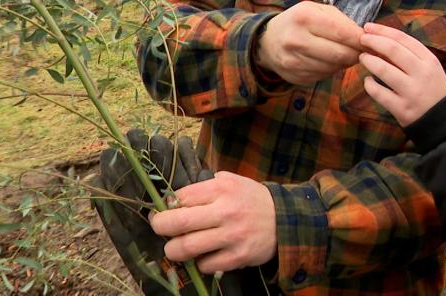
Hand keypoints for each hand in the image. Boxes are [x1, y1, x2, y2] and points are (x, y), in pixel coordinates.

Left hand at [150, 171, 277, 273]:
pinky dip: (199, 262)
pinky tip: (203, 255)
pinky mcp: (238, 256)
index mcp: (222, 188)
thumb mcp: (231, 181)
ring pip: (187, 248)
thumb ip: (205, 186)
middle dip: (160, 226)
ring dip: (174, 249)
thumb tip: (173, 199)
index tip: (161, 210)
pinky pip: (205, 264)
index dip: (165, 205)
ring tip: (175, 247)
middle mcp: (226, 211)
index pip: (181, 197)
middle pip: (179, 222)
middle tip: (160, 228)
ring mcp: (232, 236)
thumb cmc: (251, 198)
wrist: (285, 219)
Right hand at [255, 0, 363, 84]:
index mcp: (304, 18)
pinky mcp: (296, 77)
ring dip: (345, 62)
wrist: (267, 41)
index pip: (341, 32)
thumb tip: (365, 38)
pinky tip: (329, 60)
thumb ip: (342, 21)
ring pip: (334, 68)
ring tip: (344, 53)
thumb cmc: (299, 21)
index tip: (371, 41)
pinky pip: (324, 76)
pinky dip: (332, 69)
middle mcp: (296, 40)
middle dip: (356, 53)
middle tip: (363, 51)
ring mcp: (294, 61)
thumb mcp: (317, 10)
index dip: (360, 39)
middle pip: (340, 54)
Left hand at [358, 22, 445, 126]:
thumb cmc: (432, 89)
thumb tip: (382, 40)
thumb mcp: (430, 68)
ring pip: (384, 70)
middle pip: (393, 50)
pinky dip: (370, 84)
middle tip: (361, 39)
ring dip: (369, 61)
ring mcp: (412, 92)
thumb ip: (411, 55)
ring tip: (363, 57)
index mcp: (429, 60)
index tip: (368, 27)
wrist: (443, 120)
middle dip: (373, 41)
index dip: (383, 30)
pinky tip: (368, 81)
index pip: (403, 39)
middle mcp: (422, 74)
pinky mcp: (402, 109)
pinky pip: (379, 93)